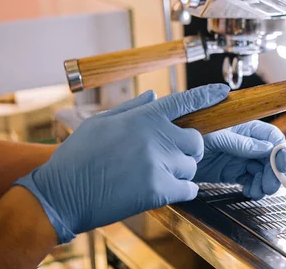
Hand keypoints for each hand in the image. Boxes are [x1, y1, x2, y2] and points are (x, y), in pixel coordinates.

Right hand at [14, 84, 229, 243]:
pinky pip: (189, 189)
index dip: (206, 95)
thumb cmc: (78, 156)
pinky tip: (165, 190)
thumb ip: (133, 108)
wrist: (62, 194)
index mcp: (143, 118)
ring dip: (180, 172)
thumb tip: (156, 95)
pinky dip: (182, 191)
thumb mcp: (101, 122)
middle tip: (171, 157)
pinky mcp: (159, 190)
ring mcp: (158, 163)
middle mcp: (156, 136)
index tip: (224, 92)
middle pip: (195, 140)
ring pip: (191, 167)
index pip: (184, 102)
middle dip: (188, 150)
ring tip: (156, 176)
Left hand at [194, 121, 285, 199]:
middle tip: (270, 186)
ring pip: (261, 171)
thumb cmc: (189, 131)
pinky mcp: (230, 172)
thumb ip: (241, 143)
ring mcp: (238, 158)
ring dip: (264, 182)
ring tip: (258, 191)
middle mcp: (245, 142)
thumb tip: (267, 148)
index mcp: (245, 127)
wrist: (169, 151)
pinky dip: (253, 188)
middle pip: (270, 157)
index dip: (280, 150)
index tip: (283, 166)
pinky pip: (249, 180)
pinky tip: (249, 192)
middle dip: (274, 172)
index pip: (271, 136)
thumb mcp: (216, 136)